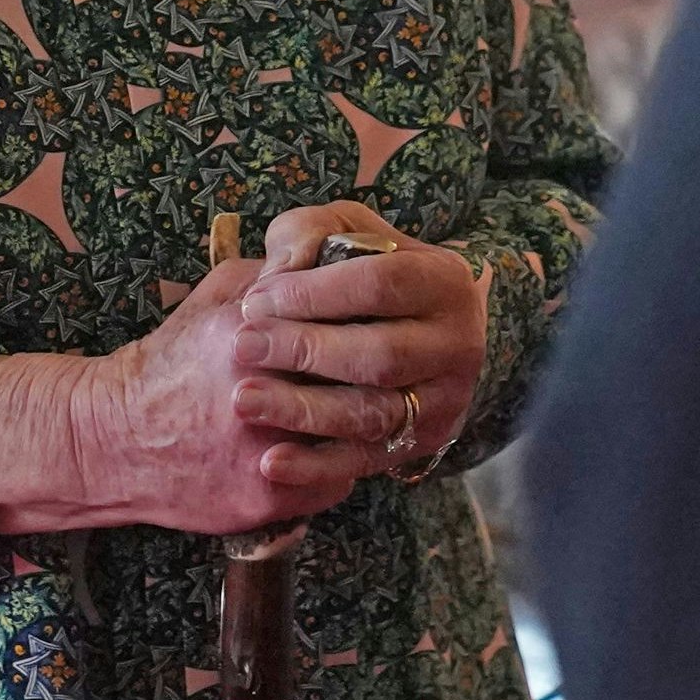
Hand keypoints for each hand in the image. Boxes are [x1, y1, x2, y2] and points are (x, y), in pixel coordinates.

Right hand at [0, 257, 370, 537]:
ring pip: (356, 437)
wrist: (116, 439)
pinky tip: (331, 447)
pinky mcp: (266, 497)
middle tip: (392, 368)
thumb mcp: (212, 300)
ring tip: (369, 407)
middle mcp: (259, 394)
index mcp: (249, 336)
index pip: (341, 323)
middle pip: (358, 382)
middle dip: (378, 375)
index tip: (383, 323)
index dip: (368, 324)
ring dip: (369, 421)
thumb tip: (327, 255)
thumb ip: (270, 275)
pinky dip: (342, 464)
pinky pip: (336, 481)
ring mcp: (264, 452)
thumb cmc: (170, 362)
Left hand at [226, 202, 487, 477]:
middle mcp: (457, 343)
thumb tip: (283, 269)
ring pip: (374, 413)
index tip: (256, 301)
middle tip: (242, 347)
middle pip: (380, 354)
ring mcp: (444, 400)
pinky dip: (316, 467)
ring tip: (244, 399)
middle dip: (304, 351)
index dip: (313, 294)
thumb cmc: (362, 269)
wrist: (416, 326)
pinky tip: (271, 462)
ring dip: (304, 410)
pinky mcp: (421, 443)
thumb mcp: (344, 232)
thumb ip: (310, 232)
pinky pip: (367, 461)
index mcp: (444, 280)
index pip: (380, 284)